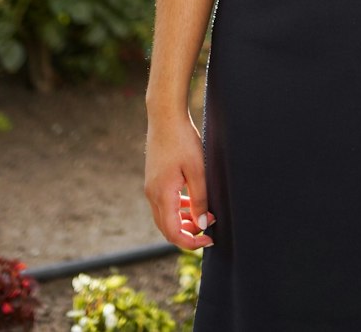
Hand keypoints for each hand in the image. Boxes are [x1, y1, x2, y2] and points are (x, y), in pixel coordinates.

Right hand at [144, 112, 216, 249]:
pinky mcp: (154, 180)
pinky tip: (193, 203)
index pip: (173, 233)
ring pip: (165, 217)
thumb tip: (201, 225)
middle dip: (188, 234)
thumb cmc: (182, 140)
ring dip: (183, 222)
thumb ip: (200, 199)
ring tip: (205, 216)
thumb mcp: (197, 169)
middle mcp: (152, 195)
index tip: (209, 239)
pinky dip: (178, 210)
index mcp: (162, 195)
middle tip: (209, 229)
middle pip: (167, 229)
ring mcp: (151, 188)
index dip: (191, 242)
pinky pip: (164, 204)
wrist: (165, 117)